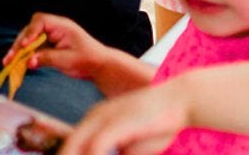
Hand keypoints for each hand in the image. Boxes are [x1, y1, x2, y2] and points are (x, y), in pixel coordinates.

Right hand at [7, 12, 110, 82]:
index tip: (25, 45)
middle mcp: (53, 28)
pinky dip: (25, 56)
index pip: (40, 21)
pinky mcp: (48, 46)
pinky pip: (33, 49)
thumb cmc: (88, 60)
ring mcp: (50, 37)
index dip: (30, 32)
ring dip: (19, 51)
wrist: (100, 66)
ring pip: (29, 40)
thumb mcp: (67, 60)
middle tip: (10, 58)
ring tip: (8, 62)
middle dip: (19, 44)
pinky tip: (16, 64)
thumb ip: (47, 59)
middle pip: (30, 31)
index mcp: (61, 25)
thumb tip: (28, 62)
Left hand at [61, 84, 192, 154]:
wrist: (180, 99)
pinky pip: (96, 146)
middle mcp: (94, 118)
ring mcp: (103, 119)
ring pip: (75, 148)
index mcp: (95, 120)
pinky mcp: (116, 123)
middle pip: (68, 148)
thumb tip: (118, 152)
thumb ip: (121, 150)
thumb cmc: (160, 123)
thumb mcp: (133, 144)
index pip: (71, 146)